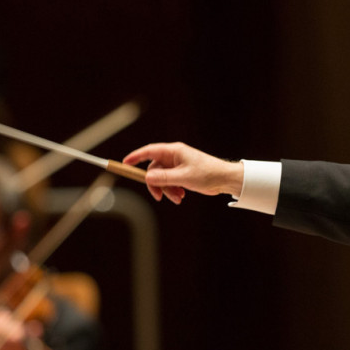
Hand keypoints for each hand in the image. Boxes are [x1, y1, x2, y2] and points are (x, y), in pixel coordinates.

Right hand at [123, 142, 243, 203]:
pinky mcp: (181, 175)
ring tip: (178, 198)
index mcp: (174, 151)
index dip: (135, 156)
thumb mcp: (184, 177)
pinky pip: (170, 183)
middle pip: (154, 170)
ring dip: (167, 190)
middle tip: (159, 197)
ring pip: (162, 179)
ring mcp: (177, 166)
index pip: (149, 151)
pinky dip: (172, 190)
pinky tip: (181, 196)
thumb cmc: (207, 173)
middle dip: (156, 184)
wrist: (224, 180)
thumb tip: (147, 178)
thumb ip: (164, 178)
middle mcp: (174, 157)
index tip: (125, 163)